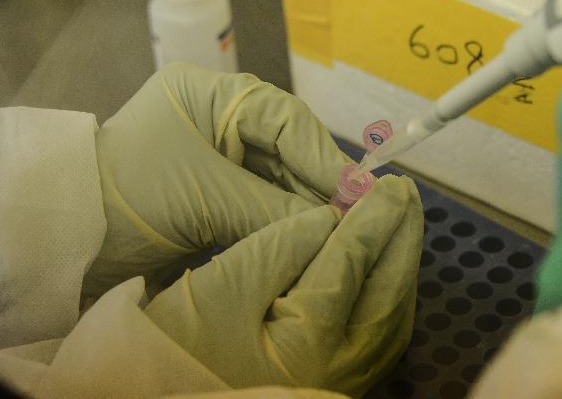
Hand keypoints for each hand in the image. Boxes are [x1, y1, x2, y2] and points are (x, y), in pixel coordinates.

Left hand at [84, 62, 351, 296]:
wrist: (64, 237)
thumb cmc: (129, 196)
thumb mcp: (205, 197)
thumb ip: (274, 209)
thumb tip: (337, 225)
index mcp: (209, 95)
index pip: (284, 118)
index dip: (323, 156)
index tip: (357, 193)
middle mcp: (214, 117)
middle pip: (284, 147)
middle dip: (317, 184)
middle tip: (355, 219)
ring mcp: (212, 155)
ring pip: (274, 177)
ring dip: (303, 206)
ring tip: (339, 234)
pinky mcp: (209, 191)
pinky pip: (256, 201)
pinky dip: (280, 221)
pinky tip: (309, 239)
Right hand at [144, 173, 422, 396]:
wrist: (154, 393)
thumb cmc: (177, 340)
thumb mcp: (222, 286)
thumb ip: (281, 246)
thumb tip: (330, 215)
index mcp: (309, 339)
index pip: (353, 263)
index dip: (374, 218)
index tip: (391, 183)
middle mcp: (339, 366)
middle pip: (388, 292)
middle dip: (401, 237)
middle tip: (407, 193)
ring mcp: (340, 378)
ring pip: (391, 316)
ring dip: (400, 265)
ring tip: (402, 221)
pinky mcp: (333, 380)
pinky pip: (379, 333)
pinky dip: (387, 294)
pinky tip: (384, 269)